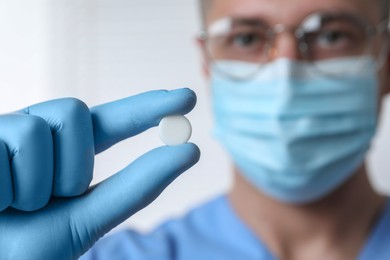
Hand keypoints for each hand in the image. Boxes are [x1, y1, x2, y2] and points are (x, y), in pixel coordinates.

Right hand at [0, 88, 199, 259]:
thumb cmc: (24, 249)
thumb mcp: (85, 220)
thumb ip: (135, 187)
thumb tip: (189, 150)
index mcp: (65, 154)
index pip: (112, 121)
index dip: (147, 107)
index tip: (188, 98)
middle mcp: (38, 134)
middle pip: (76, 112)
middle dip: (71, 164)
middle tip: (47, 201)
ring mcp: (5, 132)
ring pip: (39, 127)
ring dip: (34, 183)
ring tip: (11, 208)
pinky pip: (6, 142)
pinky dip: (3, 187)